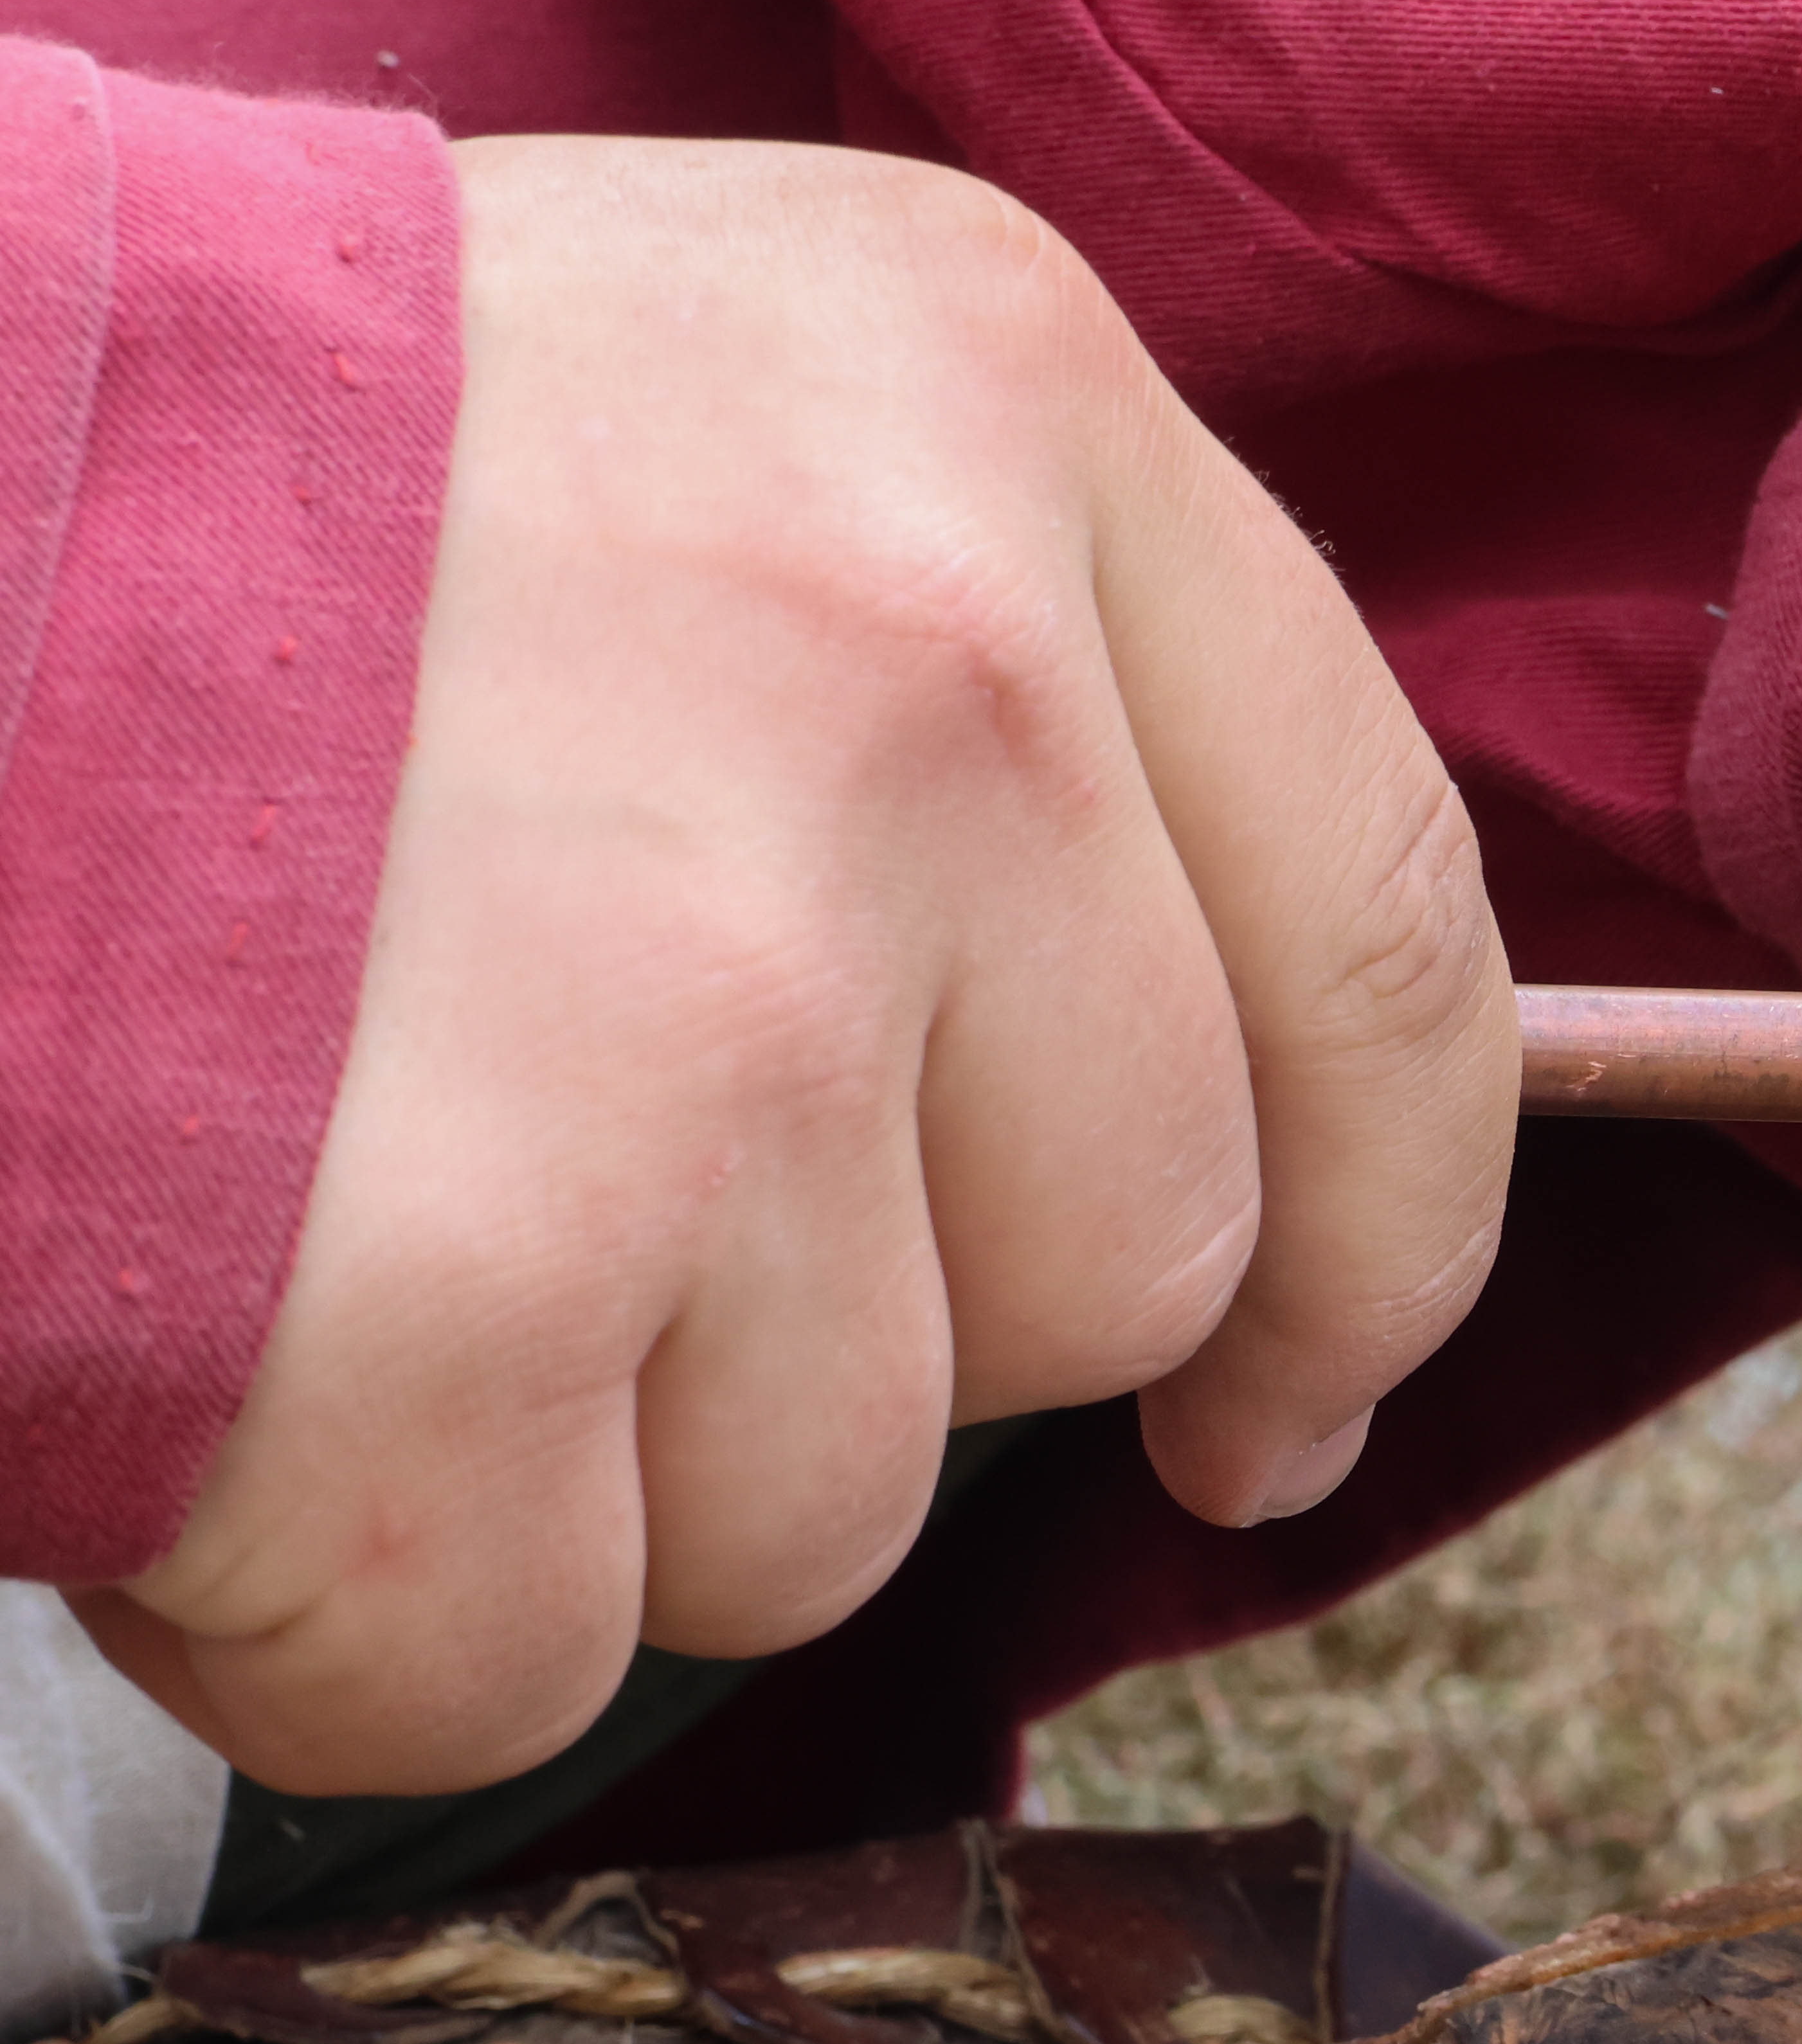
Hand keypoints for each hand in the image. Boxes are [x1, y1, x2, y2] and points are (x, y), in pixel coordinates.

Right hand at [75, 139, 1515, 1795]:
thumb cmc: (174, 494)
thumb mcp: (677, 406)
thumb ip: (980, 697)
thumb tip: (1219, 1174)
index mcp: (993, 400)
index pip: (1385, 927)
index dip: (1382, 1225)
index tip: (1298, 1388)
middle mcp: (929, 673)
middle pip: (1130, 1255)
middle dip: (878, 1321)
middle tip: (559, 1166)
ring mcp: (712, 984)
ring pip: (843, 1485)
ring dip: (588, 1449)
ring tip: (336, 1185)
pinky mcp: (450, 1283)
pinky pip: (533, 1643)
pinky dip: (355, 1588)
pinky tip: (209, 1341)